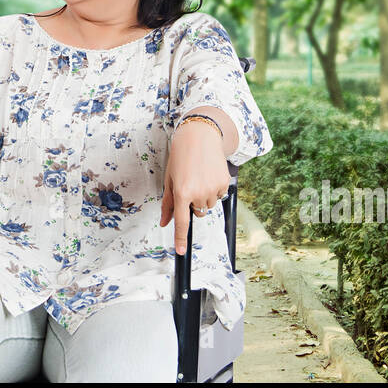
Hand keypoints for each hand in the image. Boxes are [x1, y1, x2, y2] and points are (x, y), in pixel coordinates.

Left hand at [160, 120, 229, 255]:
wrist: (200, 136)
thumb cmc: (181, 156)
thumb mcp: (169, 179)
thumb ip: (167, 204)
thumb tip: (164, 223)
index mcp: (181, 192)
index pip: (180, 221)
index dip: (180, 238)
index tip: (180, 251)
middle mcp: (198, 193)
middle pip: (197, 212)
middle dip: (192, 203)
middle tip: (190, 184)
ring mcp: (213, 188)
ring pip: (208, 205)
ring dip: (204, 196)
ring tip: (199, 176)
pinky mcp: (224, 183)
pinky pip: (219, 196)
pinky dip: (214, 189)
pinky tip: (209, 174)